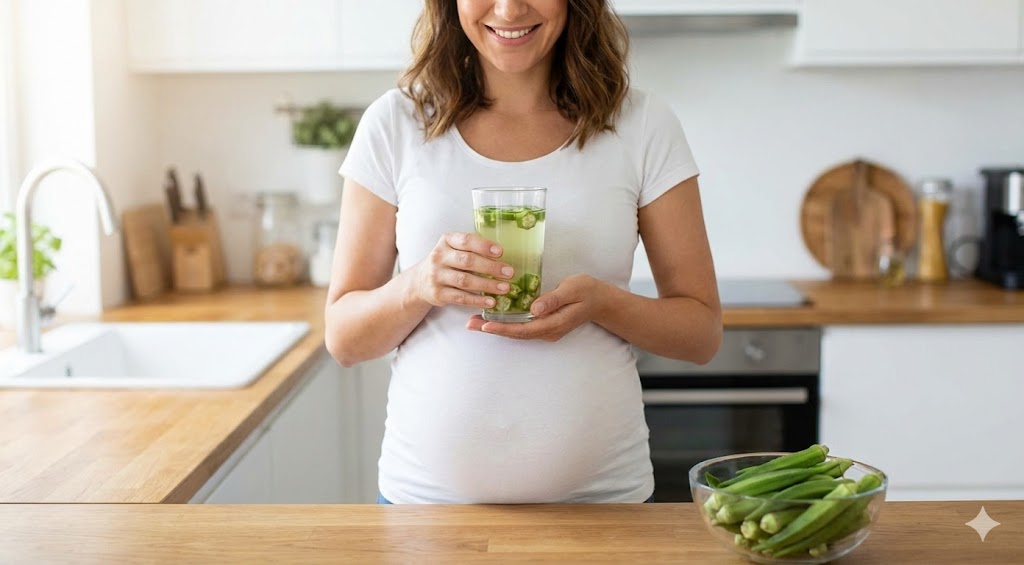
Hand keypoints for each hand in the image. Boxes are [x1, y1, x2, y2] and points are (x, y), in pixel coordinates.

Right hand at [412, 232, 514, 308]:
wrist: (420, 281)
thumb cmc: (446, 262)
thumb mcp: (453, 248)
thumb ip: (472, 248)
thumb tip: (502, 256)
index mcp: (446, 241)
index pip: (466, 241)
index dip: (483, 246)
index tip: (500, 252)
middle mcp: (439, 257)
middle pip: (467, 261)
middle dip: (490, 267)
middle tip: (509, 272)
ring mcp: (437, 276)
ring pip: (465, 281)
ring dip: (487, 285)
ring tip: (505, 288)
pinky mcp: (438, 294)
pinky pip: (461, 297)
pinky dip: (477, 300)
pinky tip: (491, 301)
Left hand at [465, 274, 603, 341]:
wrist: (602, 301)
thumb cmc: (588, 291)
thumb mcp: (573, 289)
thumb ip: (554, 299)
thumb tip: (534, 308)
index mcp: (554, 323)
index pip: (524, 329)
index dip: (503, 328)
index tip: (485, 325)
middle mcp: (548, 331)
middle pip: (516, 334)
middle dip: (492, 330)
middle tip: (469, 324)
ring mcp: (547, 330)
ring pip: (518, 332)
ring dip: (497, 328)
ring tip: (474, 323)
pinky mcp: (545, 326)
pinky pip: (522, 328)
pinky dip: (506, 324)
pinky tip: (493, 319)